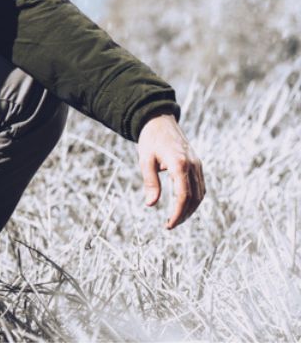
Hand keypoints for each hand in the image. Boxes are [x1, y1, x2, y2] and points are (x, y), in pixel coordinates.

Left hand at [137, 113, 205, 228]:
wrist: (159, 120)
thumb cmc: (150, 140)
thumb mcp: (145, 160)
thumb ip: (150, 182)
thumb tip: (151, 204)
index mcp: (179, 164)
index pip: (183, 196)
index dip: (178, 214)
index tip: (169, 225)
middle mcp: (193, 165)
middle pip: (194, 198)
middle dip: (184, 215)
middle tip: (171, 225)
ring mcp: (197, 165)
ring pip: (200, 194)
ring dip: (191, 209)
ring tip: (176, 219)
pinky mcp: (198, 164)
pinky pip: (201, 186)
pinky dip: (194, 199)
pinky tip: (184, 206)